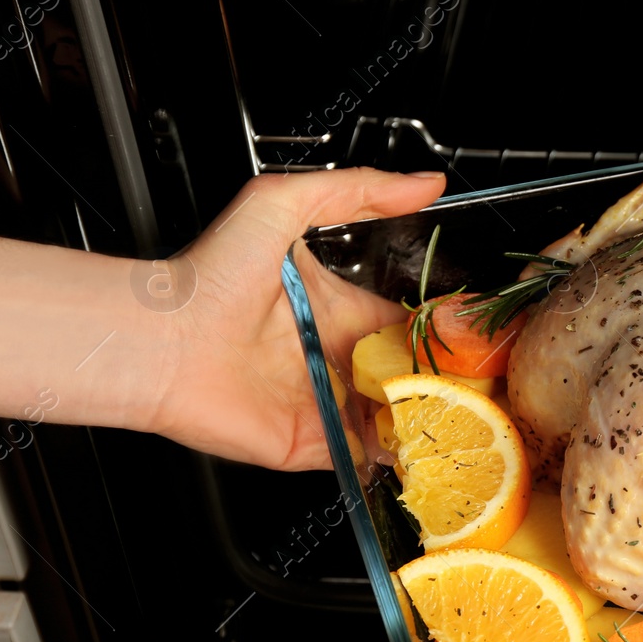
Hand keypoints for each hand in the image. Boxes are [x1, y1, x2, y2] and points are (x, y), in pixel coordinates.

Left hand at [150, 169, 445, 469]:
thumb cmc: (209, 274)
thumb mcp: (282, 204)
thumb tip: (424, 182)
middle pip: (408, 376)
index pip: (405, 325)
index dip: (439, 330)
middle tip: (480, 383)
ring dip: (427, 420)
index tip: (473, 334)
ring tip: (467, 419)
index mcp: (337, 311)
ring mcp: (325, 406)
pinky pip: (365, 459)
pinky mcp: (312, 446)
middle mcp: (334, 359)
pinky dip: (395, 457)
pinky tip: (424, 447)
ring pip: (394, 419)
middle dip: (444, 381)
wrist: (161, 339)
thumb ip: (357, 189)